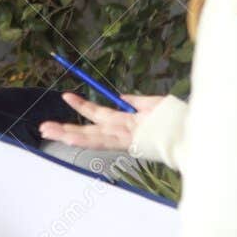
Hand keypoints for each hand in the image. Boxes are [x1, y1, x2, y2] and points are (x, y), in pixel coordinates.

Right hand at [38, 92, 166, 151]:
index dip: (82, 105)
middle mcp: (121, 131)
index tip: (66, 95)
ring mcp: (123, 137)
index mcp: (127, 122)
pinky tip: (69, 138)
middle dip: (65, 129)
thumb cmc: (178, 120)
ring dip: (68, 134)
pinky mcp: (128, 142)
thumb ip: (137, 101)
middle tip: (44, 127)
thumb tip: (121, 98)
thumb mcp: (155, 104)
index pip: (99, 114)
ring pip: (90, 136)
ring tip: (48, 132)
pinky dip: (84, 140)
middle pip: (88, 130)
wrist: (193, 134)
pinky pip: (102, 141)